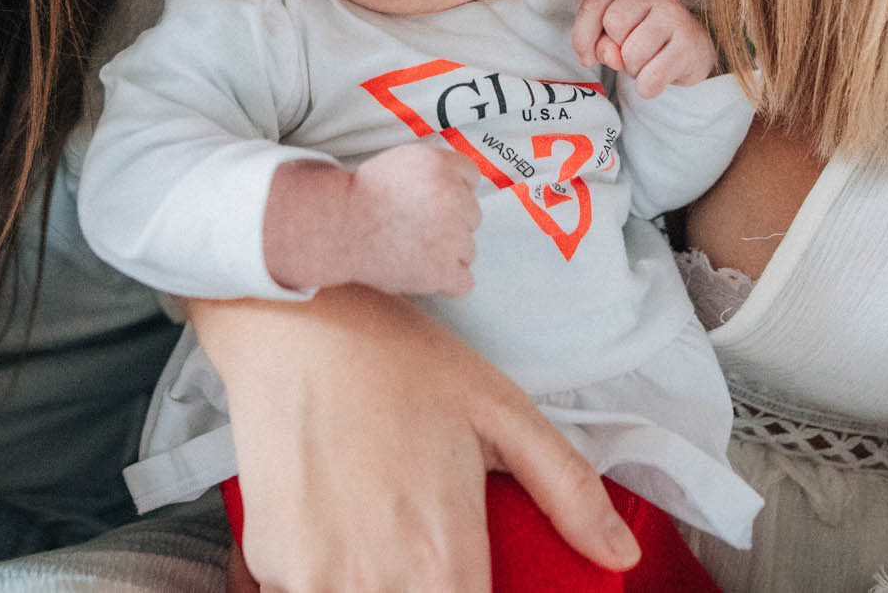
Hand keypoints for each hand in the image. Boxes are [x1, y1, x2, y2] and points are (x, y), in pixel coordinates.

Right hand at [190, 288, 641, 592]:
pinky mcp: (270, 565)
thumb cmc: (392, 358)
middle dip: (434, 584)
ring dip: (383, 581)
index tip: (477, 572)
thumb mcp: (500, 410)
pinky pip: (309, 592)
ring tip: (385, 530)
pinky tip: (340, 523)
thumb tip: (618, 550)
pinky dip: (331, 574)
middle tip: (432, 547)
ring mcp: (313, 581)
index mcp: (442, 561)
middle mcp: (375, 587)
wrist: (288, 321)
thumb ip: (568, 488)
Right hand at [263, 145, 480, 296]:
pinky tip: (428, 272)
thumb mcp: (405, 160)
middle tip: (416, 225)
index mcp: (442, 166)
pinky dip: (449, 280)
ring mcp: (450, 238)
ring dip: (448, 252)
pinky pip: (465, 282)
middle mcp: (452, 199)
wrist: (337, 225)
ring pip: (468, 249)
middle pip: (473, 215)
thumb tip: (469, 184)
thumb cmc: (365, 194)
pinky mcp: (441, 271)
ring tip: (414, 248)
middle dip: (450, 221)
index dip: (450, 190)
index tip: (429, 200)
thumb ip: (440, 167)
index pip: (472, 178)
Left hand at [572, 0, 716, 98]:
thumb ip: (601, 40)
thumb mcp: (617, 34)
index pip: (593, 5)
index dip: (583, 37)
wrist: (693, 51)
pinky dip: (647, 87)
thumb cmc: (647, 39)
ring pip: (632, 53)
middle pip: (614, 24)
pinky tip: (658, 77)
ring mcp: (675, 16)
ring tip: (647, 63)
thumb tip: (610, 56)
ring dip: (633, 70)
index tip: (587, 57)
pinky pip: (651, 78)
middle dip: (614, 50)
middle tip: (629, 55)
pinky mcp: (689, 44)